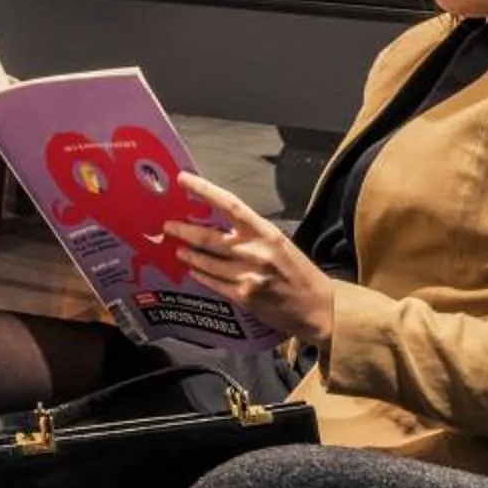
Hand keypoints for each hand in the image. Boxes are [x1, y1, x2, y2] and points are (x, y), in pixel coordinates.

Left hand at [169, 172, 335, 349]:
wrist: (318, 308)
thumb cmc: (300, 272)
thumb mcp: (279, 243)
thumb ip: (251, 233)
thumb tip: (220, 221)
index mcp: (266, 232)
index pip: (230, 204)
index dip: (204, 190)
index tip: (184, 179)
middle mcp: (255, 251)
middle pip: (209, 236)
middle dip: (184, 230)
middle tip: (169, 225)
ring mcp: (247, 275)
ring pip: (206, 261)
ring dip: (189, 254)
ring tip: (178, 248)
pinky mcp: (243, 297)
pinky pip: (213, 283)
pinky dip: (200, 275)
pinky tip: (192, 271)